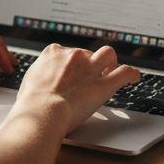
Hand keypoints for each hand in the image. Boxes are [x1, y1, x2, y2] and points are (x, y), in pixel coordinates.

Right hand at [14, 44, 139, 133]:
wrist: (41, 113)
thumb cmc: (31, 105)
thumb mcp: (29, 84)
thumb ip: (39, 78)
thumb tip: (37, 85)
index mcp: (53, 54)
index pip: (65, 51)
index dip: (71, 62)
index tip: (72, 70)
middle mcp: (73, 56)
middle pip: (87, 53)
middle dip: (90, 63)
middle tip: (90, 75)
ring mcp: (90, 68)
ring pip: (108, 54)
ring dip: (111, 62)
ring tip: (111, 70)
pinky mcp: (104, 84)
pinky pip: (125, 72)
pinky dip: (132, 74)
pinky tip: (134, 78)